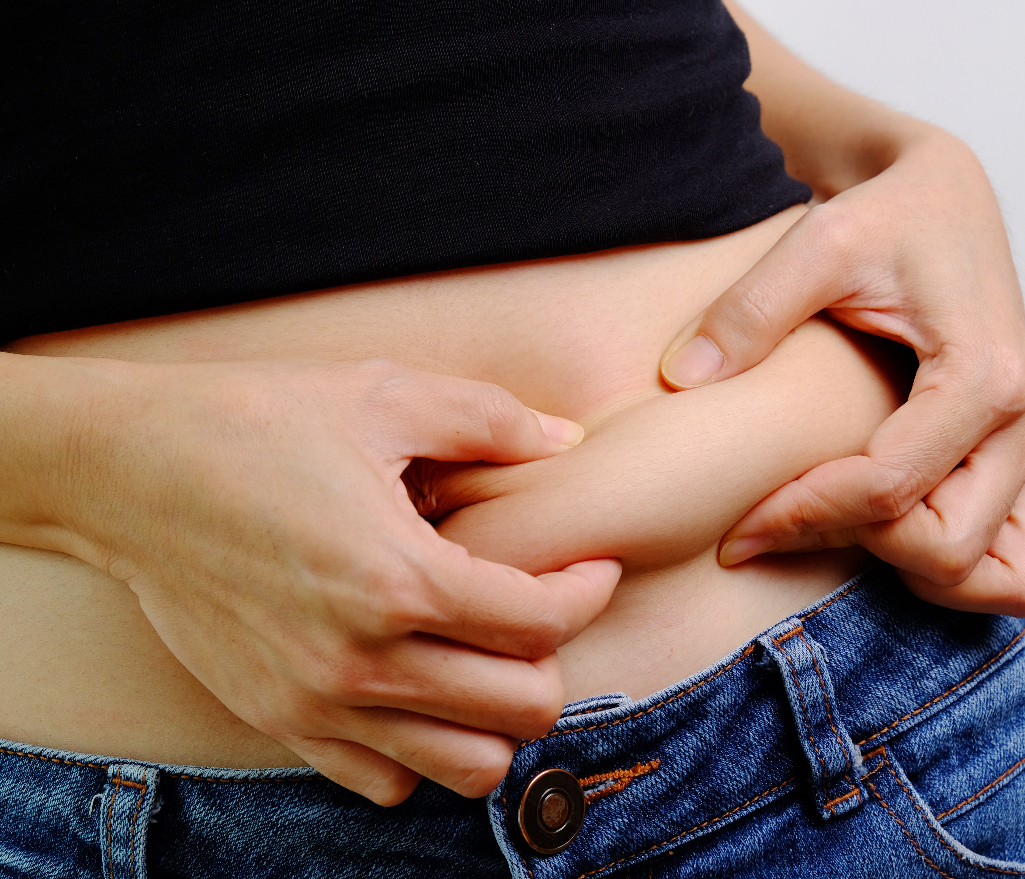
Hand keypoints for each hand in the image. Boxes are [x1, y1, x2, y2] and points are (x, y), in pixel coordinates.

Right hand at [22, 357, 618, 803]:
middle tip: (541, 610)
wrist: (127, 473)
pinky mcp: (279, 718)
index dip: (588, 590)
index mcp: (398, 577)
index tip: (591, 567)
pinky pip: (382, 781)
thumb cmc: (254, 424)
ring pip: (464, 767)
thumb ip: (489, 420)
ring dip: (497, 717)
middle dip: (554, 658)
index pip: (542, 623)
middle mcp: (362, 659)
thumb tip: (563, 441)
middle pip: (521, 709)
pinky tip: (419, 686)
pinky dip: (423, 749)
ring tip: (489, 659)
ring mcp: (317, 701)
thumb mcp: (380, 395)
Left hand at [659, 131, 1024, 615]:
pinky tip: (883, 530)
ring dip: (913, 572)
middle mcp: (1024, 423)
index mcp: (980, 375)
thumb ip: (750, 309)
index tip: (737, 526)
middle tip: (780, 520)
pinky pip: (1018, 563)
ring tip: (834, 527)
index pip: (887, 491)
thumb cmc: (890, 215)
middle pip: (945, 552)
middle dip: (853, 547)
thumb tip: (681, 377)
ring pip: (1000, 578)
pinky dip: (957, 569)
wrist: (941, 197)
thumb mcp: (818, 240)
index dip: (800, 518)